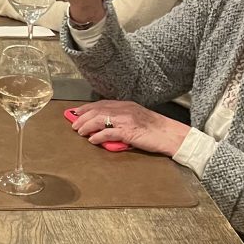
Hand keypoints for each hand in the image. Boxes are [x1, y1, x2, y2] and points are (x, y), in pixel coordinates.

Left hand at [66, 100, 188, 157]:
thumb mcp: (137, 117)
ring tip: (79, 132)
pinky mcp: (128, 131)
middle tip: (74, 124)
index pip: (101, 104)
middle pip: (97, 110)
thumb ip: (122, 118)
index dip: (86, 108)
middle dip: (82, 117)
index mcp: (126, 105)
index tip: (76, 112)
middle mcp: (124, 109)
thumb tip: (106, 126)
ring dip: (86, 126)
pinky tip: (92, 140)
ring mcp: (126, 120)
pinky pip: (107, 133)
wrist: (169, 135)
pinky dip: (97, 136)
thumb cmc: (155, 129)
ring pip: (99, 119)